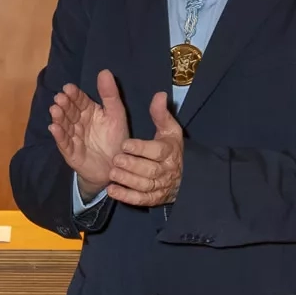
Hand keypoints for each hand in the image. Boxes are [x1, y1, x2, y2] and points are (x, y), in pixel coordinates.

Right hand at [48, 69, 129, 196]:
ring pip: (64, 125)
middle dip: (64, 105)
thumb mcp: (117, 114)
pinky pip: (64, 143)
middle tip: (60, 98)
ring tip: (55, 110)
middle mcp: (79, 122)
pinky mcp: (71, 152)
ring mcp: (73, 137)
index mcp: (89, 111)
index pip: (80, 100)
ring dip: (58, 118)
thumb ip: (110, 94)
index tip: (69, 88)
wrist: (117, 167)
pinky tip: (53, 128)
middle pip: (70, 111)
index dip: (74, 95)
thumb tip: (104, 71)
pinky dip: (58, 136)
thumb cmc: (117, 139)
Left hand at [107, 92, 182, 206]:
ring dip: (127, 180)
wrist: (184, 177)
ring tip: (112, 173)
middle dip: (132, 165)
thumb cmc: (170, 149)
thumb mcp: (169, 130)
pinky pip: (140, 200)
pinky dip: (126, 197)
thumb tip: (159, 94)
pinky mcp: (154, 199)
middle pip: (149, 170)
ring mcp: (160, 187)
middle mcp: (166, 171)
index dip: (141, 148)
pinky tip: (112, 191)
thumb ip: (161, 114)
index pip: (156, 151)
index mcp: (169, 152)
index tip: (125, 144)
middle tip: (115, 159)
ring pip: (144, 185)